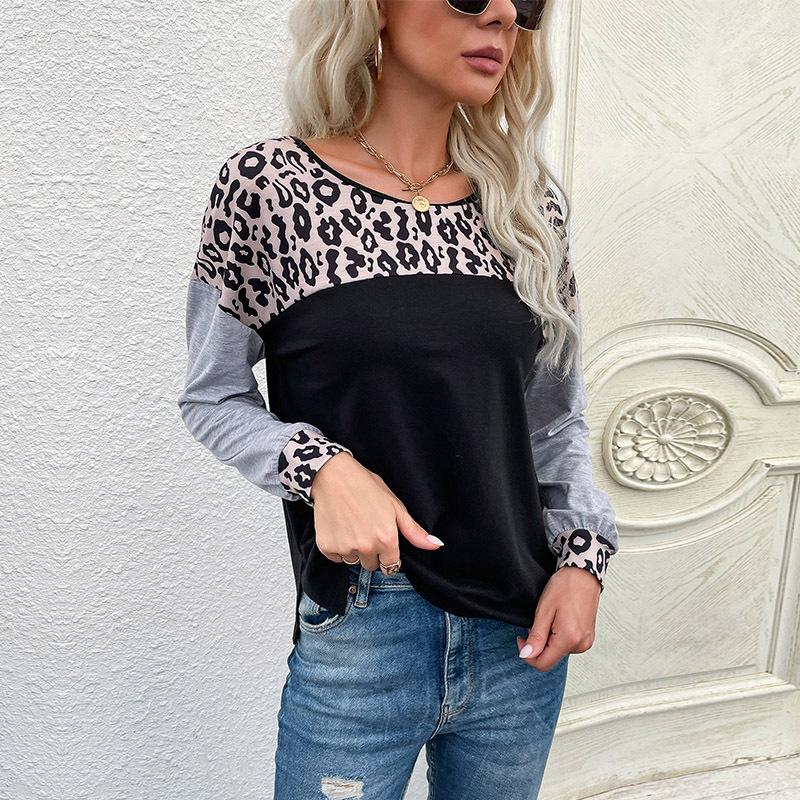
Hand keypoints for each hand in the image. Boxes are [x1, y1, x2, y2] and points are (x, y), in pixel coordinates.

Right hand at [309, 452, 443, 569]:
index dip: (388, 554)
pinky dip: (337, 547)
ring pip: (353, 561)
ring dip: (354, 550)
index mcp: (386, 539)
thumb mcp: (395, 506)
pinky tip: (339, 527)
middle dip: (371, 552)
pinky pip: (336, 557)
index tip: (382, 541)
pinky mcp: (327, 547)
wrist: (334, 476)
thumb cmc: (366, 486)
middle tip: (366, 529)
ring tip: (352, 526)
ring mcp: (345, 548)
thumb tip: (436, 545)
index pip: (391, 566)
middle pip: (372, 565)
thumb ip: (414, 530)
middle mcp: (366, 547)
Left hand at [516, 566, 600, 671]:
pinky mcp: (588, 638)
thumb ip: (536, 637)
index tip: (521, 638)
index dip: (527, 654)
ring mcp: (586, 642)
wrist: (583, 575)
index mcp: (569, 639)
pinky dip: (558, 637)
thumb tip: (526, 655)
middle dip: (538, 645)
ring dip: (549, 640)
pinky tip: (558, 621)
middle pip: (550, 658)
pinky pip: (567, 645)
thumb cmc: (565, 587)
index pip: (543, 663)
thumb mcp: (544, 611)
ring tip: (550, 618)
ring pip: (558, 652)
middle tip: (537, 623)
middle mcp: (580, 644)